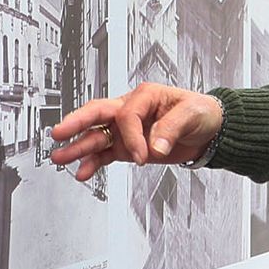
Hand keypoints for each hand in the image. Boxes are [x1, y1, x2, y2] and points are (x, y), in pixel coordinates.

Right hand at [49, 83, 224, 180]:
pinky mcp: (128, 147)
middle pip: (97, 114)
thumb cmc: (201, 112)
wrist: (210, 129)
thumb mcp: (192, 114)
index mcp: (145, 96)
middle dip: (77, 123)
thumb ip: (172, 128)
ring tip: (60, 157)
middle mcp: (130, 110)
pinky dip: (93, 163)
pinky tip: (82, 172)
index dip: (132, 137)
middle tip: (59, 132)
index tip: (143, 155)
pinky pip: (106, 154)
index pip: (126, 115)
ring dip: (78, 147)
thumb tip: (155, 146)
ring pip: (97, 136)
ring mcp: (127, 130)